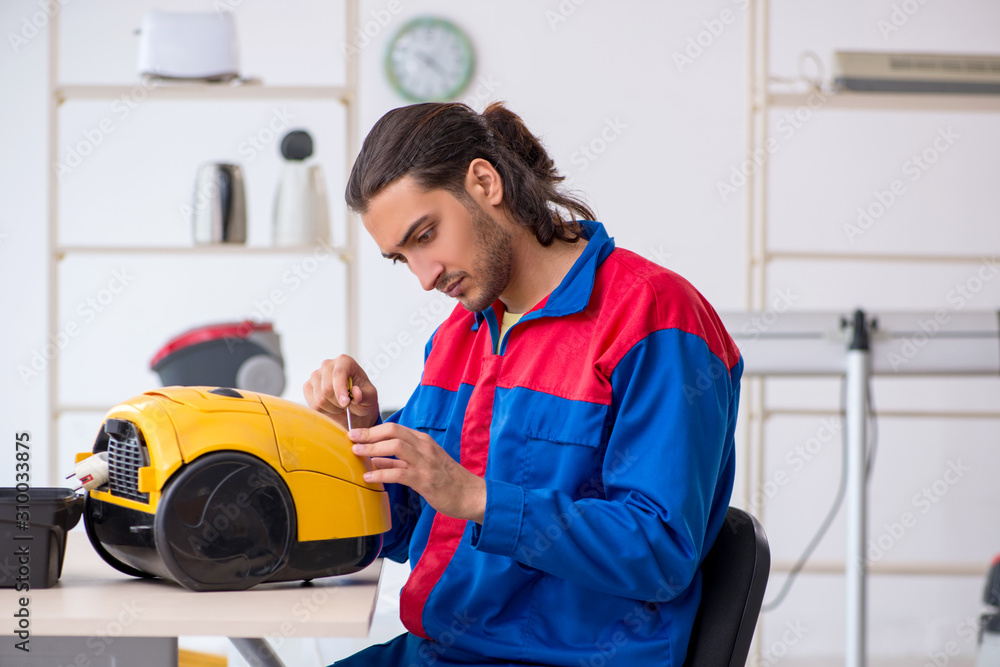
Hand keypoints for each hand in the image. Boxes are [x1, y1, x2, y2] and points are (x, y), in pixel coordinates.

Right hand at [303, 355, 379, 429]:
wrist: (353, 406)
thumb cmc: (363, 397)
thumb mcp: (370, 397)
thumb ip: (365, 395)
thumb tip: (356, 393)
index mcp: (345, 361)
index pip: (338, 373)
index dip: (340, 390)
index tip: (345, 403)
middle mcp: (328, 365)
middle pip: (327, 388)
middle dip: (338, 402)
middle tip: (347, 405)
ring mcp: (315, 375)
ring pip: (319, 398)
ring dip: (332, 408)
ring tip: (340, 406)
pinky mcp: (308, 386)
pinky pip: (312, 404)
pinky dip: (323, 410)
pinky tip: (331, 406)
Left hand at [350, 423, 486, 523]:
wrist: (471, 495)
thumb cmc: (448, 480)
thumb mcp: (424, 464)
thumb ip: (400, 460)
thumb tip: (376, 458)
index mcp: (424, 441)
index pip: (395, 428)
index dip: (374, 429)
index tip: (357, 433)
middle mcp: (425, 448)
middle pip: (393, 432)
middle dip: (369, 434)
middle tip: (351, 438)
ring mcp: (426, 463)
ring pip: (396, 448)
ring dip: (373, 449)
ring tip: (356, 453)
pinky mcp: (426, 480)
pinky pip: (399, 473)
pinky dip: (381, 473)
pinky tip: (369, 477)